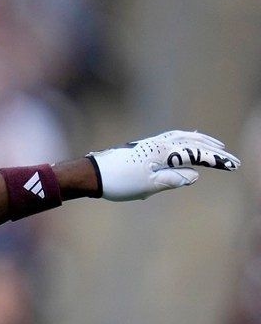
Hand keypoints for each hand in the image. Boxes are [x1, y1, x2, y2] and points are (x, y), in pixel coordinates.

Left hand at [89, 130, 239, 200]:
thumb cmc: (119, 182)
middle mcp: (158, 143)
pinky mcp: (144, 147)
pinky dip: (185, 139)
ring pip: (181, 137)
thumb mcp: (149, 185)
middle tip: (230, 157)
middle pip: (191, 142)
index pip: (196, 154)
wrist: (92, 174)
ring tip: (214, 146)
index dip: (215, 159)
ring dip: (200, 141)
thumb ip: (173, 179)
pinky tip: (186, 144)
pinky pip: (171, 138)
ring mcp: (150, 143)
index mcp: (162, 151)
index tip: (232, 165)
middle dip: (212, 149)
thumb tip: (194, 174)